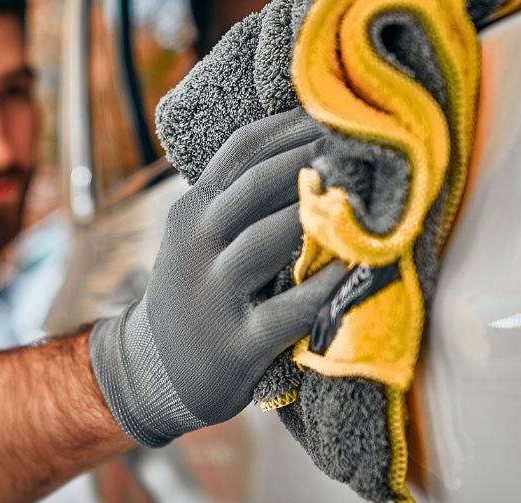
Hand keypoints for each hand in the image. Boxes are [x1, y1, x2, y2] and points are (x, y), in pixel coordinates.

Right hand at [90, 109, 345, 446]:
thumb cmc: (197, 293)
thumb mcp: (199, 238)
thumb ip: (236, 199)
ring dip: (318, 215)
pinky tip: (357, 269)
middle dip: (313, 160)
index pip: (242, 151)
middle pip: (257, 186)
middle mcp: (196, 244)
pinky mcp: (236, 343)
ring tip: (367, 196)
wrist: (154, 372)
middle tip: (365, 145)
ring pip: (267, 240)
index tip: (339, 112)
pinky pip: (288, 310)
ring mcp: (213, 293)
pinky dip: (325, 288)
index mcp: (192, 211)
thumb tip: (311, 146)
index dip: (293, 126)